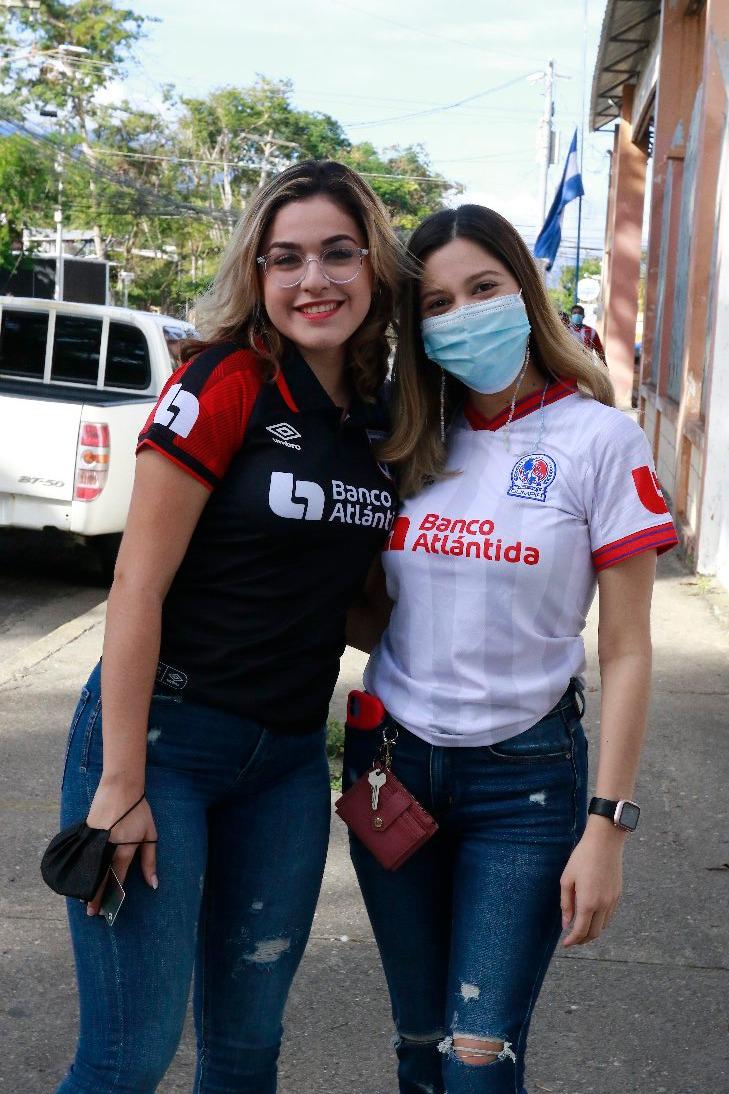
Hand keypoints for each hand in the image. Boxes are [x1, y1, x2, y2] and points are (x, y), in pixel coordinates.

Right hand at [85, 780, 157, 915]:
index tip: (108, 910)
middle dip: (96, 896)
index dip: (113, 894)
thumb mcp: (150, 834)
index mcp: (124, 848)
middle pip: (100, 876)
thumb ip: (150, 860)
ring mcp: (94, 840)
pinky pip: (83, 856)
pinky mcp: (86, 833)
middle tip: (93, 912)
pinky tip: (81, 877)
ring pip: (89, 868)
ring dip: (87, 884)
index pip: (117, 877)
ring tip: (84, 900)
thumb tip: (154, 884)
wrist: (121, 787)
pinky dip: (83, 868)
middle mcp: (107, 847)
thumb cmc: (139, 810)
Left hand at [560, 818, 624, 946]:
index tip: (565, 944)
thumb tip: (566, 924)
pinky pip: (609, 916)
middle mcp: (602, 905)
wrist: (605, 843)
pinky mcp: (618, 895)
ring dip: (592, 932)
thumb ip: (566, 904)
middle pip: (594, 933)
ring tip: (581, 929)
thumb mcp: (567, 879)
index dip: (572, 941)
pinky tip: (592, 916)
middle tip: (572, 940)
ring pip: (603, 926)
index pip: (581, 931)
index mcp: (588, 902)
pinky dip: (600, 922)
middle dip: (582, 940)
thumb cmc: (581, 858)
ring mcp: (612, 901)